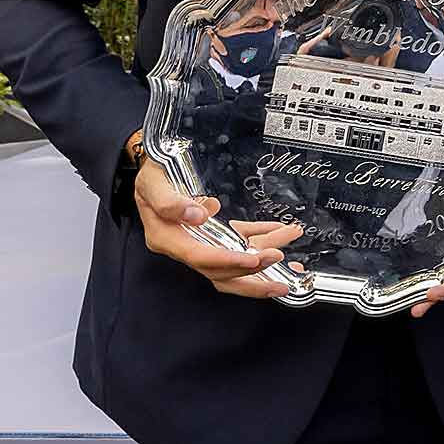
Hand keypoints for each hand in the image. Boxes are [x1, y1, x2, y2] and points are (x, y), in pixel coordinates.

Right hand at [134, 150, 302, 298]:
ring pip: (235, 260)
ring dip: (264, 258)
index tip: (253, 260)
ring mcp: (202, 241)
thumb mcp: (152, 184)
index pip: (200, 257)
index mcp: (168, 239)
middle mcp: (185, 246)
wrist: (153, 171)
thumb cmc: (151, 176)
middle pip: (220, 271)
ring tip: (291, 254)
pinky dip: (262, 237)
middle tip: (280, 261)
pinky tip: (282, 231)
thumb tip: (198, 215)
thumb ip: (169, 202)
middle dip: (252, 272)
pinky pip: (241, 239)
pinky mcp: (215, 232)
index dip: (228, 261)